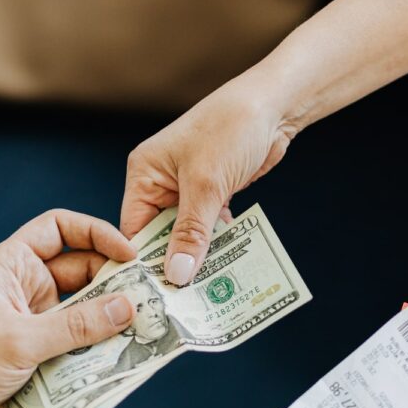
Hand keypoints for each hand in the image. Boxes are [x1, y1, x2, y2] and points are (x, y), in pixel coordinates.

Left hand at [0, 209, 137, 407]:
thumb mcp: (20, 340)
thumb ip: (76, 325)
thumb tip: (126, 307)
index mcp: (12, 266)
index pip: (60, 229)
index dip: (97, 233)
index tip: (129, 254)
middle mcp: (25, 289)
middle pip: (83, 274)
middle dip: (115, 286)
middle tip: (151, 301)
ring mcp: (32, 324)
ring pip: (84, 315)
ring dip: (110, 324)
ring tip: (146, 333)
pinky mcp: (38, 358)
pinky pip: (76, 349)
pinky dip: (97, 354)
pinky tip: (123, 363)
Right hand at [122, 73, 295, 285]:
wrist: (275, 105)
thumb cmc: (231, 128)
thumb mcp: (206, 185)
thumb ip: (191, 233)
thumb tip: (177, 275)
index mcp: (144, 174)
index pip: (133, 229)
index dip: (142, 262)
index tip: (154, 296)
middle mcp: (159, 182)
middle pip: (159, 236)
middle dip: (173, 264)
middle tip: (182, 301)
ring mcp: (187, 189)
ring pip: (186, 235)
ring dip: (198, 257)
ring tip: (205, 292)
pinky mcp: (212, 193)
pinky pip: (207, 228)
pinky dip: (216, 244)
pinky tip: (225, 267)